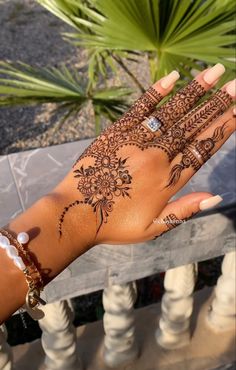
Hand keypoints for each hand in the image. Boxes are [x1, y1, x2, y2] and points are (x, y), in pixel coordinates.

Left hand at [56, 64, 234, 245]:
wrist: (75, 215)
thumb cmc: (114, 225)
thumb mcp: (153, 228)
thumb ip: (184, 210)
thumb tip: (216, 196)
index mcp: (167, 181)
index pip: (202, 149)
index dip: (223, 129)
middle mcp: (156, 158)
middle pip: (193, 127)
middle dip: (217, 105)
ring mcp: (135, 143)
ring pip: (171, 114)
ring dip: (195, 92)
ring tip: (215, 72)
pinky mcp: (115, 133)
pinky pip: (139, 109)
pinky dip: (156, 93)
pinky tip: (173, 77)